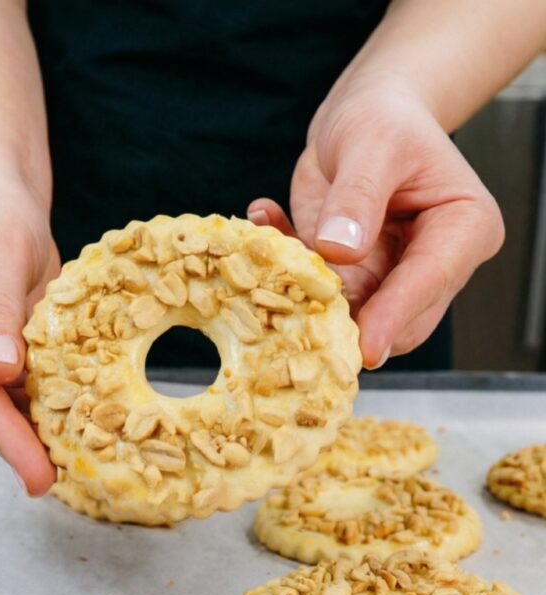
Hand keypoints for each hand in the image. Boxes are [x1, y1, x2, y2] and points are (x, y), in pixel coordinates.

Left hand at [248, 80, 503, 368]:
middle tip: (296, 317)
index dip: (394, 315)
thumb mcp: (371, 144)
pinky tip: (266, 217)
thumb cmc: (383, 119)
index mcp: (463, 228)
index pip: (429, 281)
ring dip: (307, 291)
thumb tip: (341, 251)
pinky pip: (317, 287)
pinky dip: (286, 263)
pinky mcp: (352, 273)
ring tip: (267, 252)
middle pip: (397, 316)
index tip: (364, 347)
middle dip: (347, 321)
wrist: (362, 112)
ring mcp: (391, 272)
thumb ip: (357, 197)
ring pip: (352, 310)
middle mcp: (434, 260)